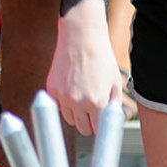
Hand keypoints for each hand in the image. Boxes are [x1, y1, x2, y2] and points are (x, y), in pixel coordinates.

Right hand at [47, 0, 122, 136]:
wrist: (81, 36)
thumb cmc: (101, 58)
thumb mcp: (114, 83)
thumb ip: (114, 107)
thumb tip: (112, 125)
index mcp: (96, 102)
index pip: (98, 131)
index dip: (101, 126)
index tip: (101, 122)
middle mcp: (77, 101)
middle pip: (83, 129)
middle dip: (89, 122)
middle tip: (92, 107)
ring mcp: (62, 95)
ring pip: (69, 119)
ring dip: (75, 113)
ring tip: (82, 95)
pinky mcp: (51, 87)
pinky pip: (58, 105)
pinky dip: (64, 101)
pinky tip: (71, 86)